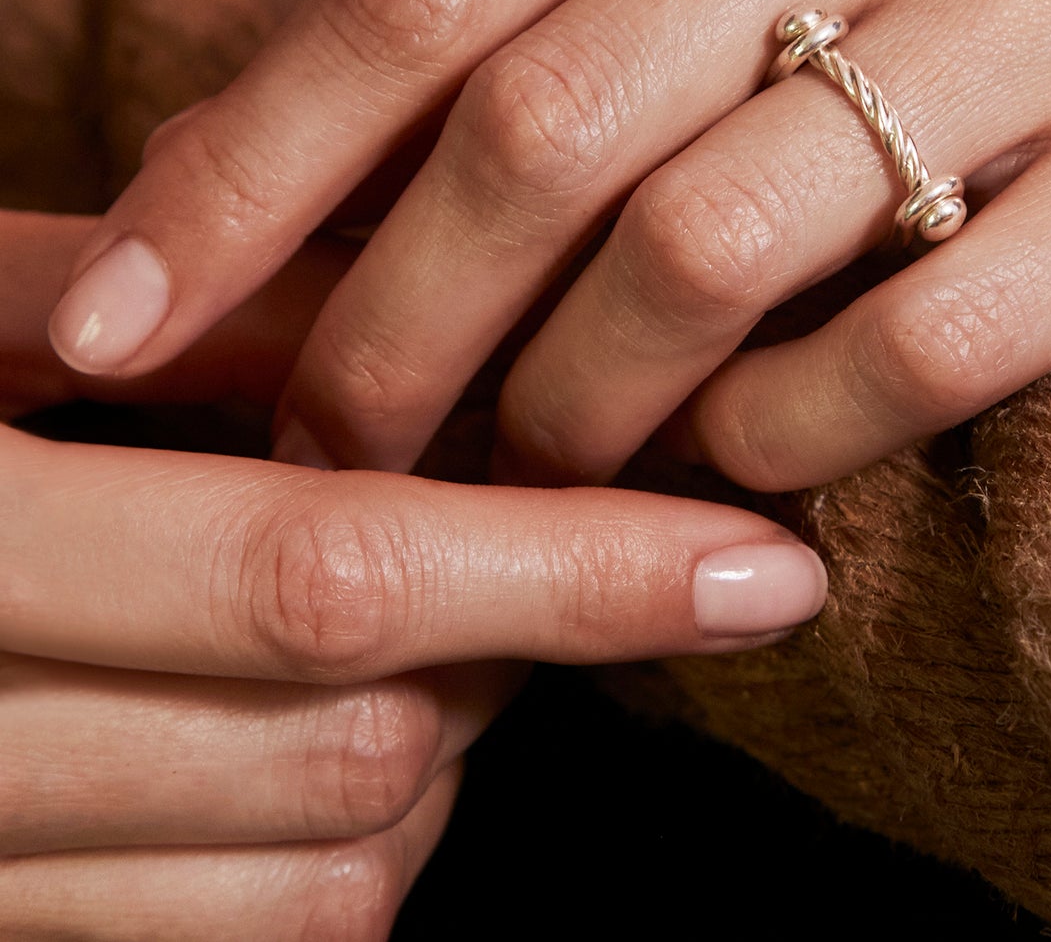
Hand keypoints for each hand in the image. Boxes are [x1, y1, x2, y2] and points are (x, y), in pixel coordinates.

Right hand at [2, 215, 825, 937]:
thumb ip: (161, 302)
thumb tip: (403, 307)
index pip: (323, 578)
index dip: (567, 570)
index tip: (762, 558)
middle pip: (354, 744)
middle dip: (513, 649)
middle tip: (576, 540)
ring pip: (322, 876)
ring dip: (444, 755)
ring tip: (447, 625)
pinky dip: (345, 848)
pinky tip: (331, 728)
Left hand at [45, 0, 1050, 489]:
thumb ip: (587, 6)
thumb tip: (334, 219)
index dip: (256, 159)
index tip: (141, 313)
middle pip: (540, 122)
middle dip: (394, 330)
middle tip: (340, 446)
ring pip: (706, 249)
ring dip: (578, 406)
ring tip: (539, 470)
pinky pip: (901, 347)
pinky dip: (771, 444)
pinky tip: (736, 471)